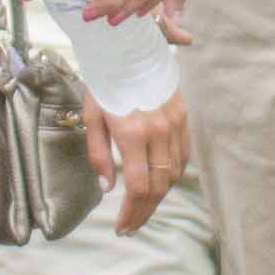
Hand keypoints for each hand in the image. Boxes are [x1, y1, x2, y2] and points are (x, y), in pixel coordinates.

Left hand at [88, 89, 189, 234]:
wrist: (129, 47)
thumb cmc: (104, 81)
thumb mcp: (91, 116)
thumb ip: (99, 154)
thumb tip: (108, 187)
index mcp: (132, 132)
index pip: (138, 185)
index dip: (131, 211)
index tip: (122, 226)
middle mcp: (158, 131)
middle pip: (158, 185)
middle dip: (145, 211)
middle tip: (132, 226)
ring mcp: (175, 124)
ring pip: (173, 173)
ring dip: (159, 196)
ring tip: (143, 209)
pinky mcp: (183, 117)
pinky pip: (183, 155)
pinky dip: (172, 174)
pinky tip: (160, 184)